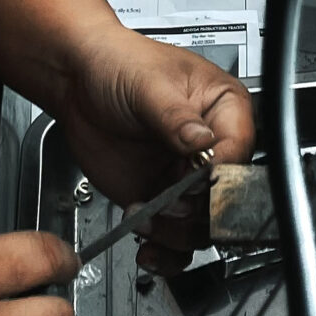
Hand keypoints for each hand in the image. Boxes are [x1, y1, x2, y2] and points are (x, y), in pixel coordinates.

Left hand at [53, 30, 256, 272]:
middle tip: (165, 208)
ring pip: (202, 226)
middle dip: (195, 212)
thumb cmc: (118, 63)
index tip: (191, 186)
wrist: (77, 81)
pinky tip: (148, 246)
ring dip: (176, 235)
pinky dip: (166, 251)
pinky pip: (177, 238)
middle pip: (224, 199)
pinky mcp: (162, 197)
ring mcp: (186, 177)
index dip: (217, 177)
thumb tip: (203, 141)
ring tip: (146, 222)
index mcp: (225, 108)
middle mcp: (211, 148)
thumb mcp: (149, 84)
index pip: (238, 154)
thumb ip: (176, 116)